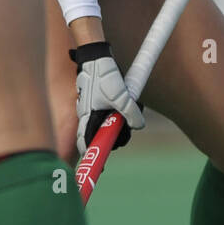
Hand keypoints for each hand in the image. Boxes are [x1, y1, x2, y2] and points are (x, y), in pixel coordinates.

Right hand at [71, 41, 144, 155]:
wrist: (97, 57)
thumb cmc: (104, 76)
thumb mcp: (120, 96)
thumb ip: (130, 113)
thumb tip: (137, 126)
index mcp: (87, 118)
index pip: (86, 145)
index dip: (93, 155)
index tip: (101, 166)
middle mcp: (88, 116)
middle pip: (101, 137)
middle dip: (115, 137)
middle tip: (126, 133)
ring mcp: (93, 110)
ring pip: (108, 125)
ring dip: (120, 123)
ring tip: (129, 110)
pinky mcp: (99, 103)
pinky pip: (111, 113)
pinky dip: (120, 111)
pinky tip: (127, 101)